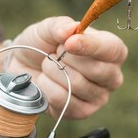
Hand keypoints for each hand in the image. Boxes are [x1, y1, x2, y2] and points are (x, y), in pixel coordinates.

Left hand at [7, 16, 127, 118]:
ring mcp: (99, 96)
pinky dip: (48, 88)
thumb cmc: (43, 44)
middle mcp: (111, 75)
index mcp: (110, 50)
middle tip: (54, 52)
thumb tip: (71, 30)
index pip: (113, 49)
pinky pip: (65, 101)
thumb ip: (60, 25)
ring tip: (48, 65)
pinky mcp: (82, 112)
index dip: (91, 46)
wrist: (23, 66)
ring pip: (78, 85)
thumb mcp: (48, 28)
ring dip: (54, 71)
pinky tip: (45, 81)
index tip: (68, 43)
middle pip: (98, 71)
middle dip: (67, 59)